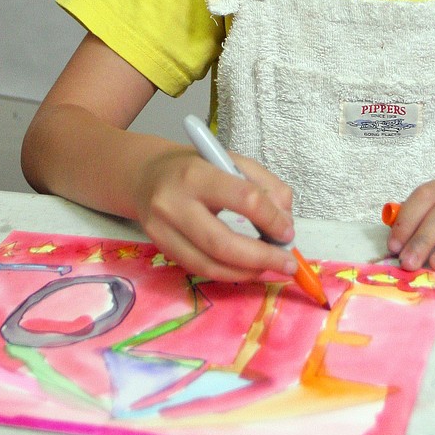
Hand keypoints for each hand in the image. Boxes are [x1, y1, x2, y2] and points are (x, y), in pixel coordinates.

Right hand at [134, 147, 296, 282]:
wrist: (146, 176)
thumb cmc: (194, 167)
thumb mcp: (231, 161)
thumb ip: (265, 184)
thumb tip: (285, 220)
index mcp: (195, 174)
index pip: (242, 198)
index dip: (271, 219)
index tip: (288, 231)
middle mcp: (173, 203)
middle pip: (222, 242)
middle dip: (261, 258)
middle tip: (287, 263)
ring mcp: (162, 230)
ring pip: (209, 264)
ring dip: (246, 272)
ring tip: (270, 269)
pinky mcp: (161, 249)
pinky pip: (199, 269)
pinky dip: (228, 273)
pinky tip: (246, 269)